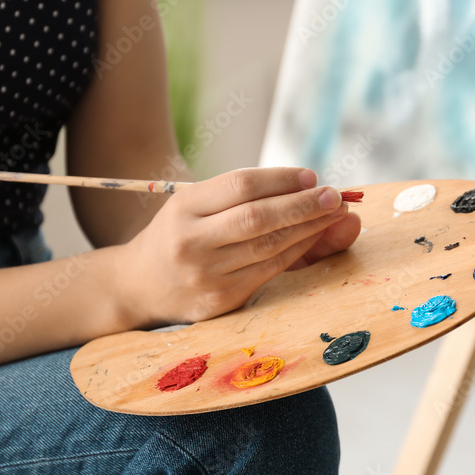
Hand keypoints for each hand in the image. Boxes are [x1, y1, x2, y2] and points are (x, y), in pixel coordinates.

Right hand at [115, 167, 355, 325]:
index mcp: (184, 207)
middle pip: (258, 217)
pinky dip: (297, 251)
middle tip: (335, 196)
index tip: (311, 175)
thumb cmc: (180, 234)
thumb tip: (308, 184)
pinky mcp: (221, 299)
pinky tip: (314, 236)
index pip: (240, 186)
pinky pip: (269, 270)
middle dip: (303, 204)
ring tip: (335, 213)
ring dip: (309, 228)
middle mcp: (192, 241)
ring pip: (269, 246)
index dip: (280, 179)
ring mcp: (206, 274)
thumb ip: (244, 196)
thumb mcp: (195, 205)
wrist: (139, 286)